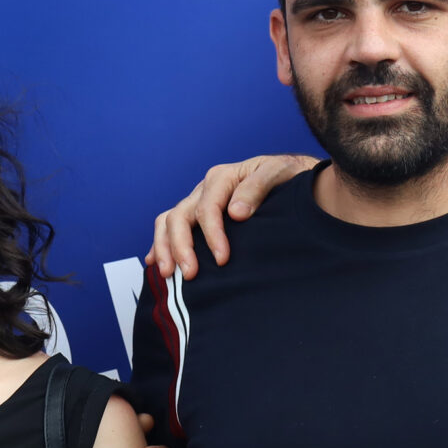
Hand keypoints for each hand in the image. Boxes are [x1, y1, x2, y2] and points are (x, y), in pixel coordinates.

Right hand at [146, 156, 317, 278]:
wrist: (292, 177)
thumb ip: (258, 187)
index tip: (222, 260)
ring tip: (168, 273)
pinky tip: (155, 264)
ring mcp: (197, 201)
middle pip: (179, 216)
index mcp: (222, 177)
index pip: (207, 208)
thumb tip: (236, 212)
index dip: (212, 235)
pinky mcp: (196, 214)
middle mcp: (204, 189)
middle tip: (190, 274)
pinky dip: (160, 244)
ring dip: (164, 247)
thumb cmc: (287, 176)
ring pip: (168, 221)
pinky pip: (169, 226)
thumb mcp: (278, 173)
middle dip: (181, 247)